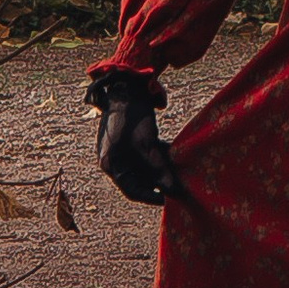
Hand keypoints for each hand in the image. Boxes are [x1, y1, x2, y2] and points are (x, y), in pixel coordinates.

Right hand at [88, 74, 180, 205]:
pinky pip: (141, 154)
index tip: (169, 200)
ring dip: (158, 168)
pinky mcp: (126, 140)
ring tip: (176, 169)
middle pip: (137, 179)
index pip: (132, 191)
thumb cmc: (133, 117)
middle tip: (176, 185)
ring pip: (141, 166)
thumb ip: (159, 168)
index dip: (152, 197)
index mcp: (111, 165)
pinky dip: (154, 156)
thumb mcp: (148, 145)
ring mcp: (118, 149)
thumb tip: (173, 190)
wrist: (126, 87)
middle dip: (157, 182)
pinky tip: (171, 153)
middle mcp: (112, 160)